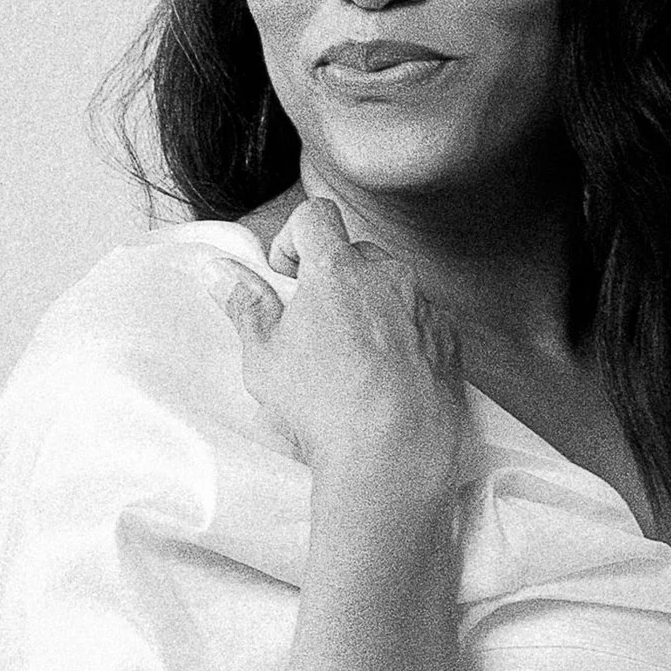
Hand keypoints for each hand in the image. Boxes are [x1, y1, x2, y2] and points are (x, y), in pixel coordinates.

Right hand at [220, 198, 471, 500]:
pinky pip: (420, 320)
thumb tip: (220, 271)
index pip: (315, 214)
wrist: (395, 456)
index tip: (287, 276)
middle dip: (332, 277)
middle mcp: (389, 276)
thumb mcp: (265, 356)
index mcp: (338, 269)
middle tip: (314, 324)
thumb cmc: (324, 406)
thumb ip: (244, 304)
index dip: (293, 237)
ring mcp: (424, 307)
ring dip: (369, 305)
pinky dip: (401, 335)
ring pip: (392, 286)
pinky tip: (384, 377)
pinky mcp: (449, 340)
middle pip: (355, 252)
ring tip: (350, 358)